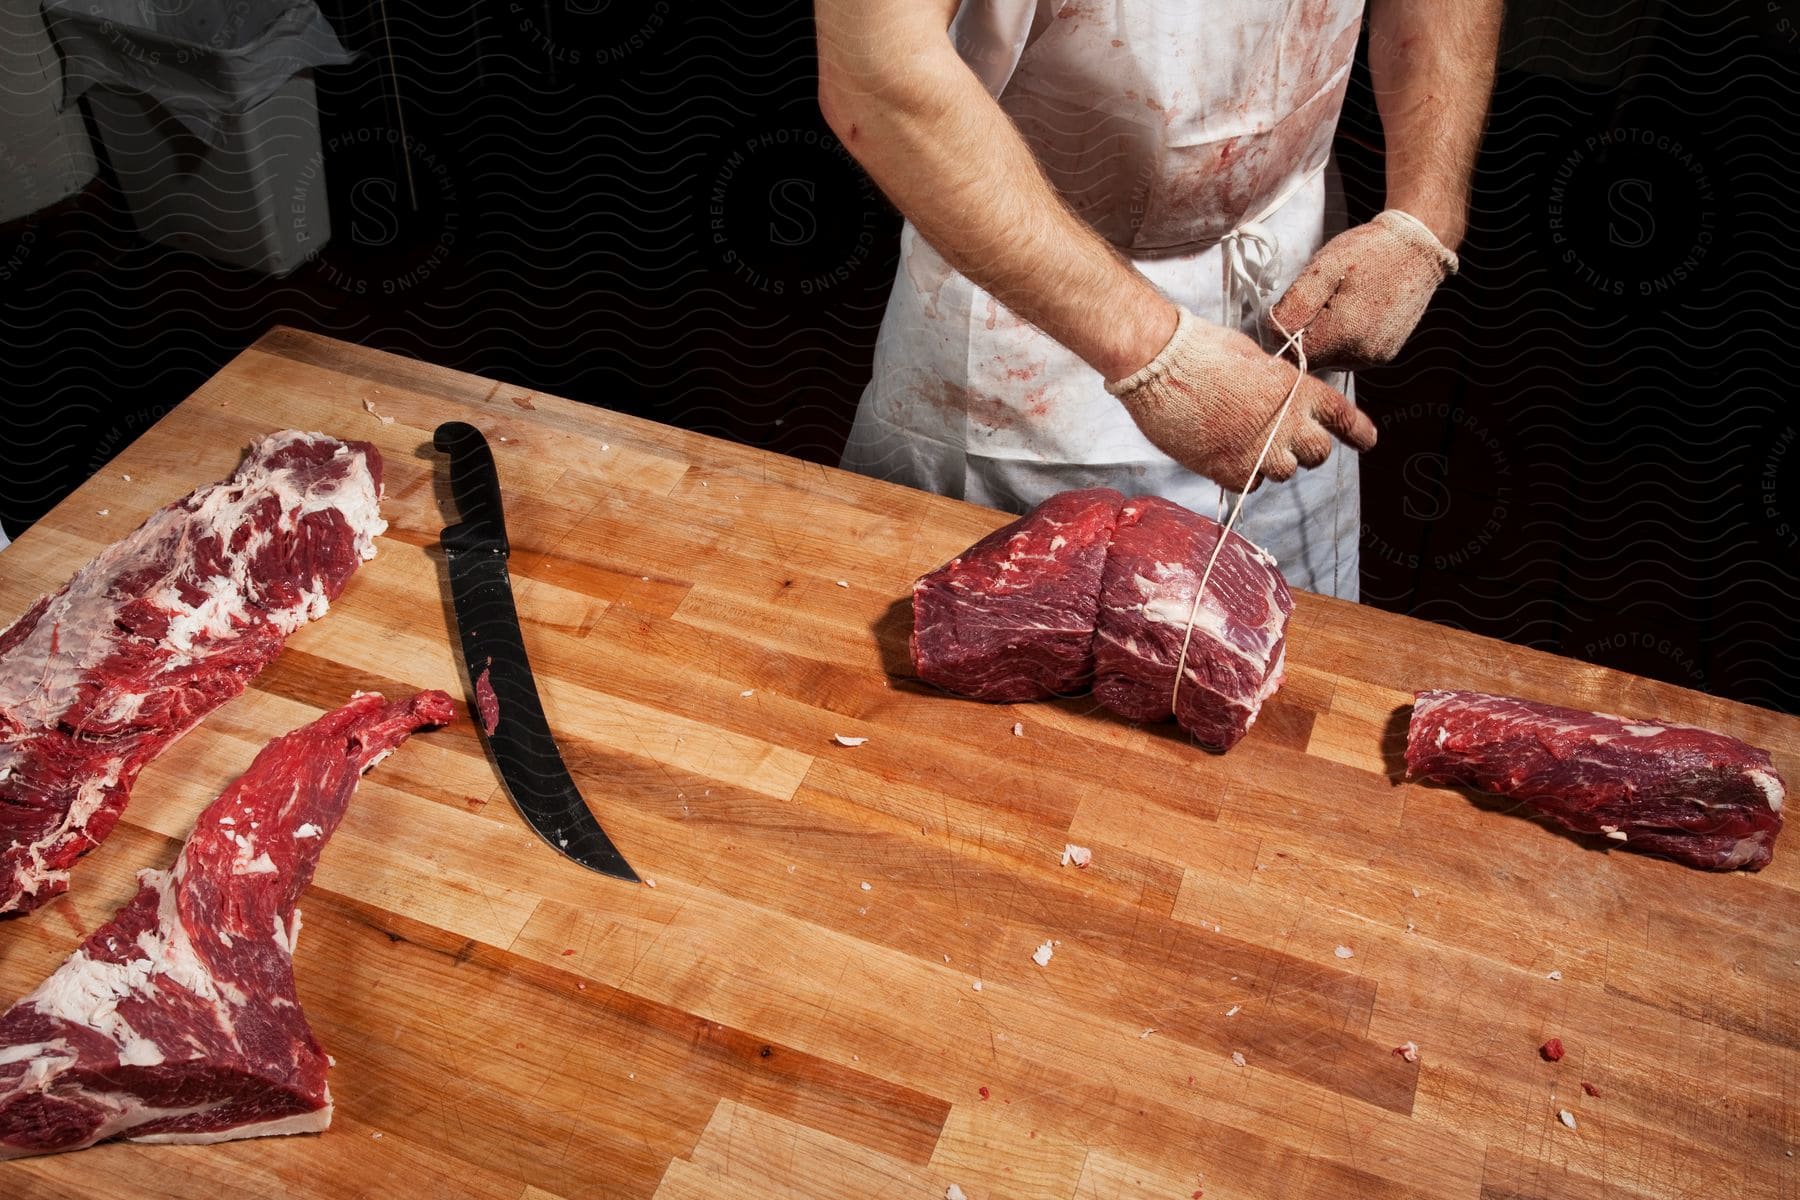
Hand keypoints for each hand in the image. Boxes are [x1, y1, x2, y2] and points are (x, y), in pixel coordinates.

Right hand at [1105, 307, 1377, 490]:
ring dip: (1269, 461)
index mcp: (1298, 389)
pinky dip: (1240, 473)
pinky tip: (1221, 452)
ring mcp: (1261, 452)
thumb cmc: (1202, 350)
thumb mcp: (1254, 359)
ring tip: (1241, 440)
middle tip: (1281, 440)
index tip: (1367, 441)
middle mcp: (1288, 425)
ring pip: (1283, 472)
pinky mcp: (1231, 471)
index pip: (1342, 417)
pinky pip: (1249, 485)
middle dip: (1305, 448)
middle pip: (1317, 454)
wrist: (1161, 364)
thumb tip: (1276, 402)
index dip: (1358, 432)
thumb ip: (1277, 385)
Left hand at [1267, 210, 1457, 370]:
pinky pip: (1347, 355)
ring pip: (1328, 358)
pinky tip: (1352, 312)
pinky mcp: (1383, 355)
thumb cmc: (1369, 252)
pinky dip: (1342, 338)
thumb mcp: (1323, 268)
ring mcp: (1374, 358)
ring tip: (1339, 302)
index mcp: (1344, 334)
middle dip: (1305, 333)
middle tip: (1318, 298)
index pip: (1292, 355)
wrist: (1418, 249)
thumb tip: (1272, 333)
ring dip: (1324, 336)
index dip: (1284, 333)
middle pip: (1311, 358)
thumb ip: (1294, 304)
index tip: (1293, 308)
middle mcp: (1360, 355)